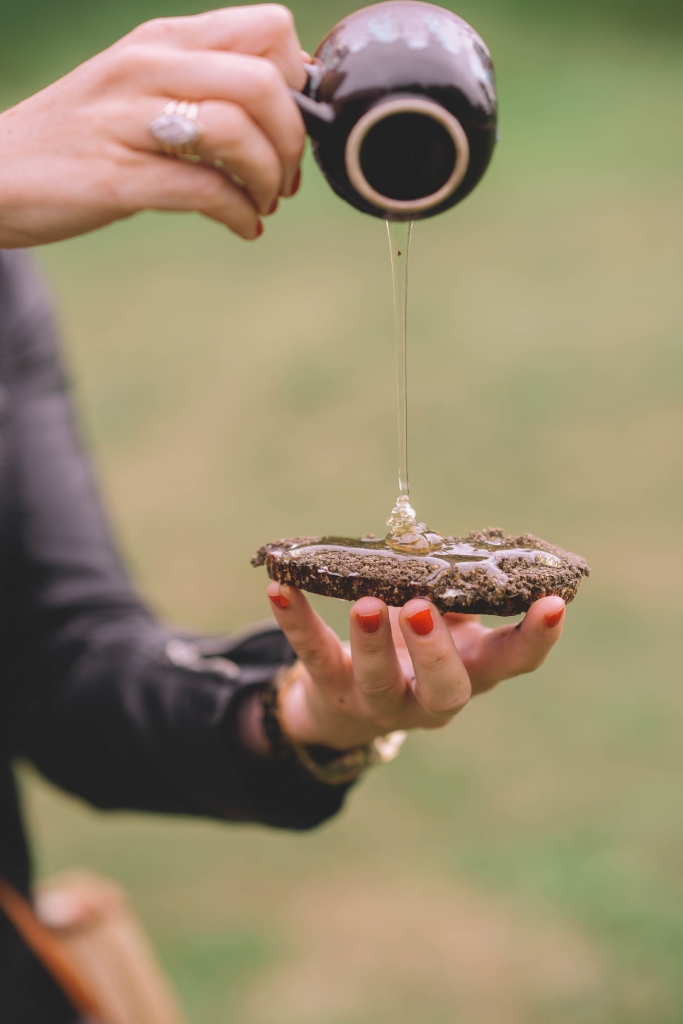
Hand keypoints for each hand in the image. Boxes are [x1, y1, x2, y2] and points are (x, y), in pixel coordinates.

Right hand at [0, 5, 305, 246]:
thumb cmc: (82, 137)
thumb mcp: (142, 89)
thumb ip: (203, 87)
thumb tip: (284, 114)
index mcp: (163, 39)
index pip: (268, 31)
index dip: (299, 85)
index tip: (291, 126)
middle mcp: (148, 67)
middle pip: (263, 83)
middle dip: (292, 141)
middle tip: (285, 178)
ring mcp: (128, 120)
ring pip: (237, 132)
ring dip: (269, 180)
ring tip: (264, 203)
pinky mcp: (118, 177)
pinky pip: (204, 189)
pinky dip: (240, 214)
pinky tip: (243, 227)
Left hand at [240, 583, 566, 754]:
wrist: (350, 705)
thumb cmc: (411, 646)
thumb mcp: (443, 621)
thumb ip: (449, 587)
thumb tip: (441, 535)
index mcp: (471, 670)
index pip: (514, 662)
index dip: (536, 637)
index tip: (554, 602)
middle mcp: (432, 697)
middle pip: (447, 689)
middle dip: (437, 650)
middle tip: (423, 608)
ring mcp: (382, 702)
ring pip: (380, 683)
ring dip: (374, 643)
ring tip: (367, 603)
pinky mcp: (332, 691)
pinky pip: (313, 658)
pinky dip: (297, 622)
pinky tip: (282, 588)